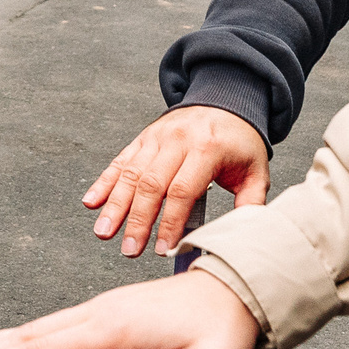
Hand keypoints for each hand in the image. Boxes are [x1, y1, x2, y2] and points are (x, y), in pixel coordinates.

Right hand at [84, 104, 269, 255]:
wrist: (225, 98)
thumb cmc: (239, 141)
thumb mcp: (256, 170)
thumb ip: (250, 203)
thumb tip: (242, 235)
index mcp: (207, 148)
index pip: (183, 190)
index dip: (171, 222)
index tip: (163, 248)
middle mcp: (177, 140)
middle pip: (151, 184)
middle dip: (137, 220)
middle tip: (129, 249)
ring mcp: (156, 137)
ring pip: (130, 174)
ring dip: (115, 205)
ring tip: (104, 232)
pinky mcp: (143, 138)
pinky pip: (120, 161)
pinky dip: (104, 182)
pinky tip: (92, 202)